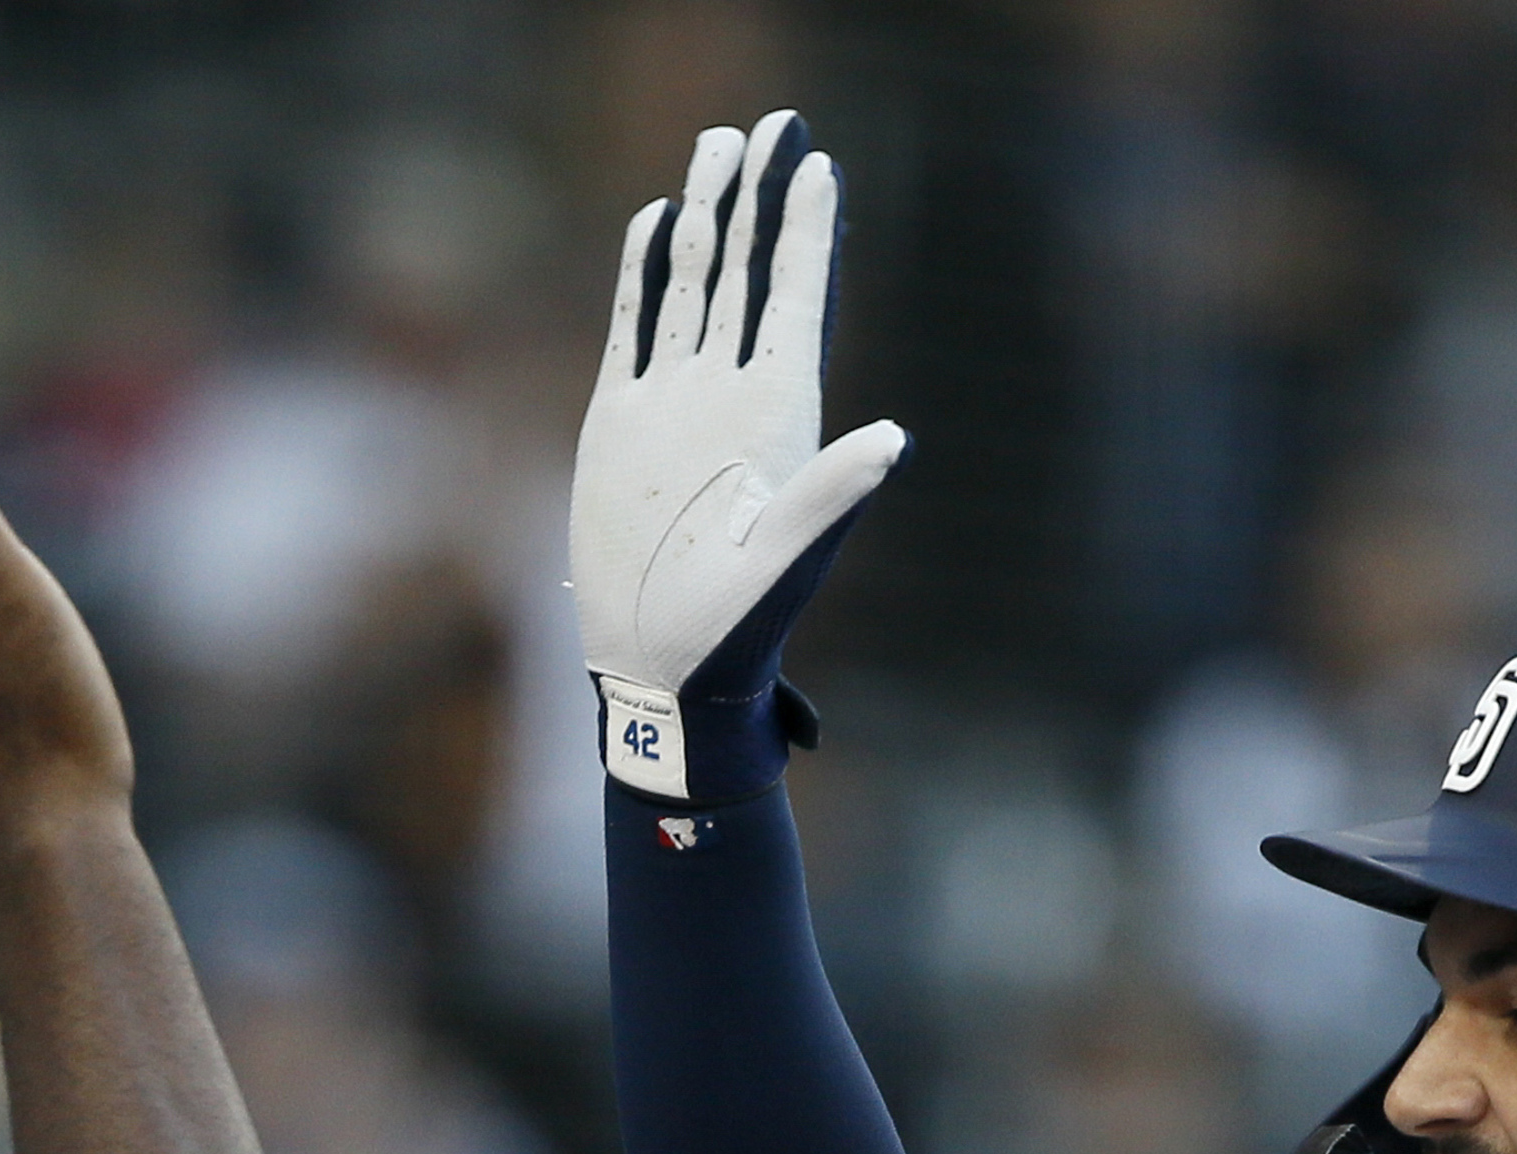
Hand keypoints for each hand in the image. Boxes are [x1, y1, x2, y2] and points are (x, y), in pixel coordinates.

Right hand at [569, 108, 905, 805]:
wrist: (660, 667)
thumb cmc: (733, 630)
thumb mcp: (787, 565)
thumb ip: (831, 499)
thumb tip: (893, 442)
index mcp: (778, 417)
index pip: (796, 302)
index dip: (808, 235)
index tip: (820, 164)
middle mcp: (730, 396)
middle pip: (748, 274)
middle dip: (761, 200)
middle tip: (774, 124)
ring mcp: (675, 403)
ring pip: (693, 286)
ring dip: (706, 218)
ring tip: (716, 148)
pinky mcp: (623, 421)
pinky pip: (636, 328)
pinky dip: (645, 275)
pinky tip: (656, 221)